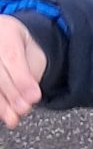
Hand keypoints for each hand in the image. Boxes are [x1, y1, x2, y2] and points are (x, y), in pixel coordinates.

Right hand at [0, 13, 44, 127]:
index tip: (34, 97)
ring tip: (12, 118)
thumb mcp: (34, 54)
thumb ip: (31, 73)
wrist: (8, 40)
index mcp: (7, 31)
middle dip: (12, 93)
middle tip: (24, 109)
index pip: (11, 56)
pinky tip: (4, 114)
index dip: (22, 79)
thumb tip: (30, 98)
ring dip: (1, 102)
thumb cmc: (22, 50)